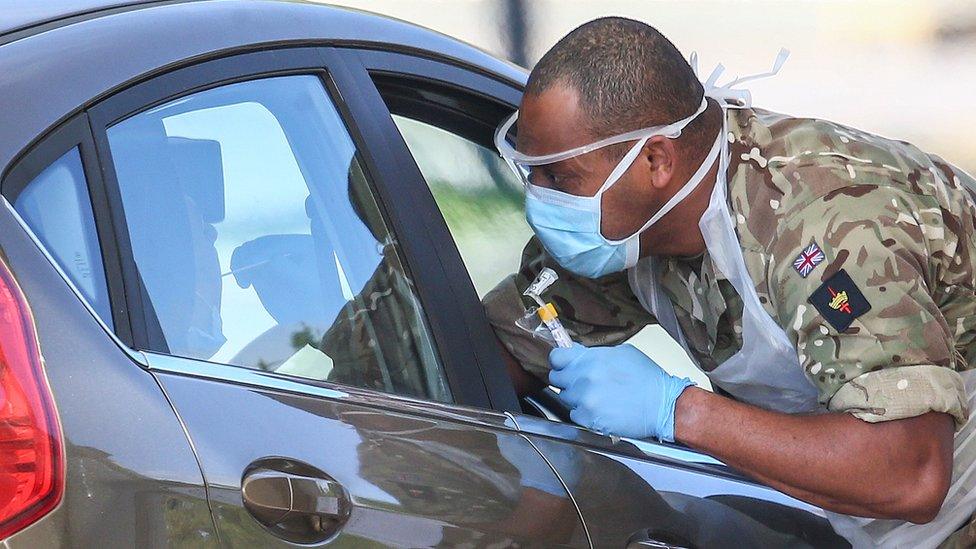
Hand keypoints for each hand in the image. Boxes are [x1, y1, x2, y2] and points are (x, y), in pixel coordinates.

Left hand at [548, 342, 693, 440]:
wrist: (663, 404)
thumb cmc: (647, 379)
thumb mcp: (622, 353)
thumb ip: (595, 354)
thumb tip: (578, 353)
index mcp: (591, 359)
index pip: (556, 357)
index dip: (560, 361)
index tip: (564, 364)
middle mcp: (585, 378)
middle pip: (557, 378)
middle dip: (568, 379)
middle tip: (583, 382)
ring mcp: (585, 400)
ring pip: (566, 397)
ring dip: (576, 396)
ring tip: (597, 396)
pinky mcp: (589, 419)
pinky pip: (574, 414)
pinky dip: (584, 412)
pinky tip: (600, 408)